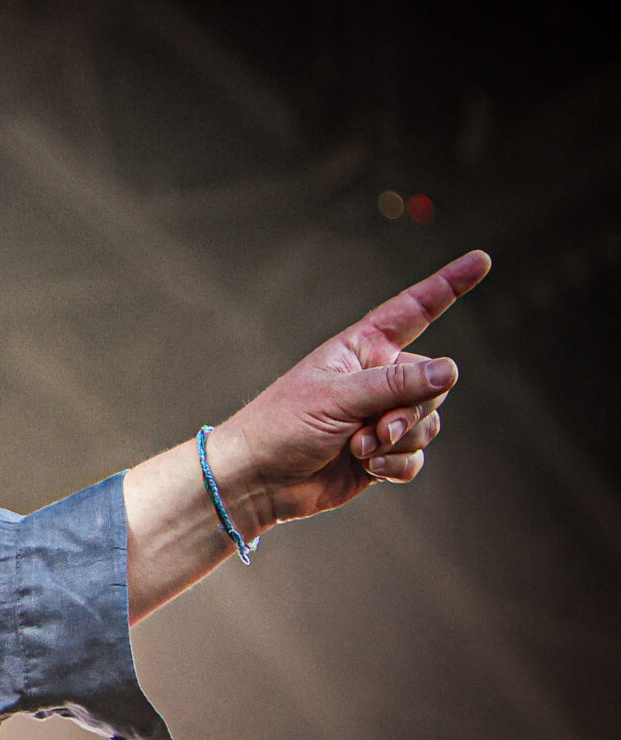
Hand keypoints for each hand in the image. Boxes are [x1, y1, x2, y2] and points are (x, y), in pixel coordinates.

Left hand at [206, 249, 489, 532]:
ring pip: (429, 423)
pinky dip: (396, 464)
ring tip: (359, 446)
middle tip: (374, 427)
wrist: (258, 479)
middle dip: (409, 409)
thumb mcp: (338, 397)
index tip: (481, 260)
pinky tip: (367, 467)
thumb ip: (396, 383)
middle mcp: (377, 378)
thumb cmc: (282, 425)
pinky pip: (416, 457)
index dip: (448, 286)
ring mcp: (382, 416)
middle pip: (433, 383)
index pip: (413, 311)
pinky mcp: (383, 453)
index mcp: (362, 348)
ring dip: (399, 440)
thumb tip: (451, 370)